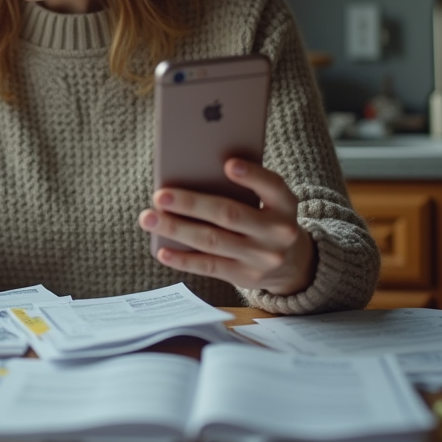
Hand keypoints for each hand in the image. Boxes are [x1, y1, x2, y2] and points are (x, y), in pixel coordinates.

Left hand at [137, 159, 315, 295]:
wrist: (292, 264)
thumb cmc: (267, 218)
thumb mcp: (271, 201)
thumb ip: (246, 188)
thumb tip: (194, 175)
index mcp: (286, 205)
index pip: (272, 186)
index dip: (252, 176)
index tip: (228, 164)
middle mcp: (278, 232)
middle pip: (229, 215)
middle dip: (191, 203)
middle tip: (159, 195)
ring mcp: (262, 258)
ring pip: (212, 241)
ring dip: (176, 229)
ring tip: (149, 218)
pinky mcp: (245, 277)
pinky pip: (209, 267)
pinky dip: (183, 259)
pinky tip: (162, 249)